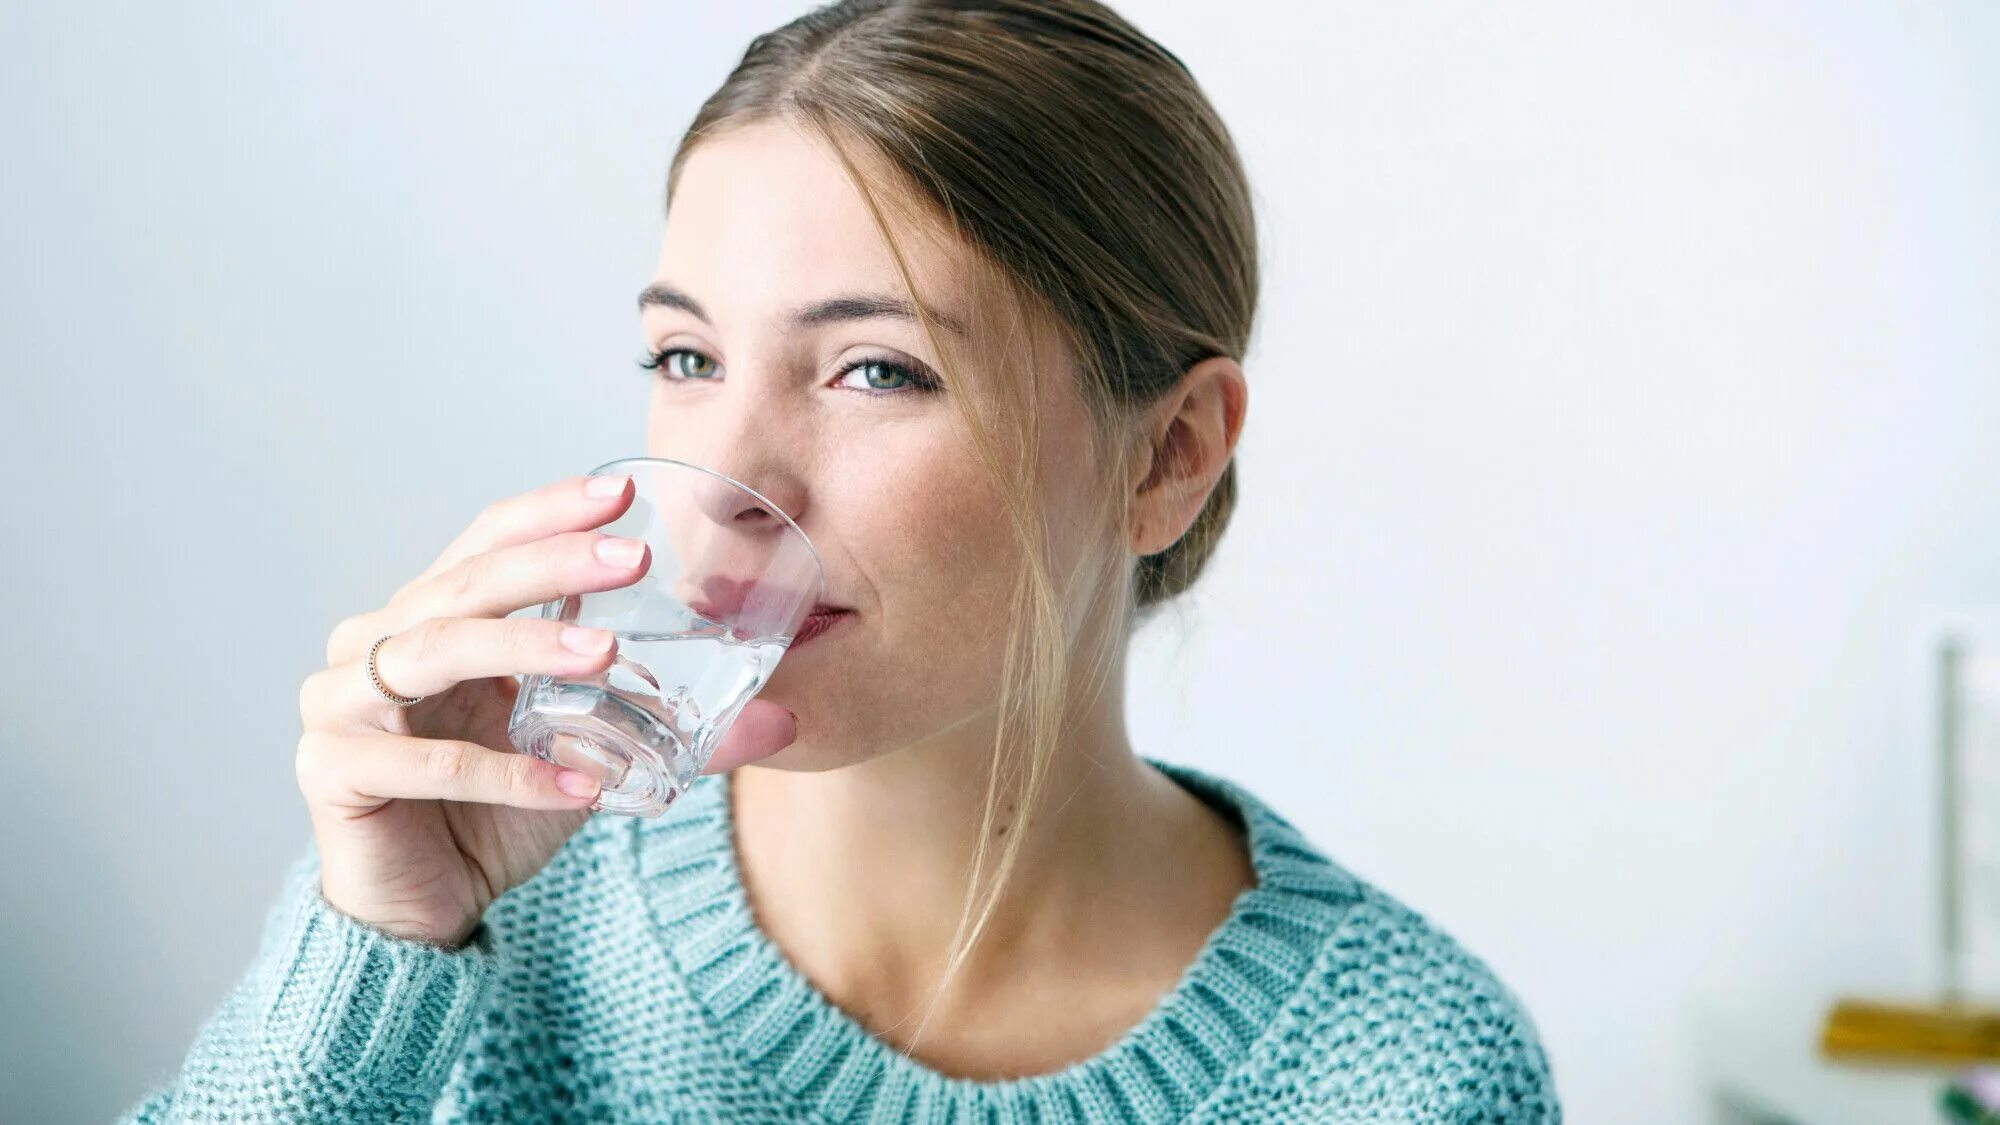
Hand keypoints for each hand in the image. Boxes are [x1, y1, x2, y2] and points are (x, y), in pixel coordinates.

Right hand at [293, 473, 797, 947]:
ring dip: (526, 648)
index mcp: (430, 616)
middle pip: (464, 583)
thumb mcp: (591, 755)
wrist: (425, 906)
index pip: (486, 541)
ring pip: (434, 651)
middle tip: (633, 557)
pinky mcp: (334, 769)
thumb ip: (668, 727)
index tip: (621, 495)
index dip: (549, 514)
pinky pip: (428, 763)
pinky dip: (506, 772)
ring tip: (607, 655)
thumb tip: (781, 720)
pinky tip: (578, 785)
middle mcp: (376, 642)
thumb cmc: (497, 811)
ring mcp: (341, 702)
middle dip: (553, 563)